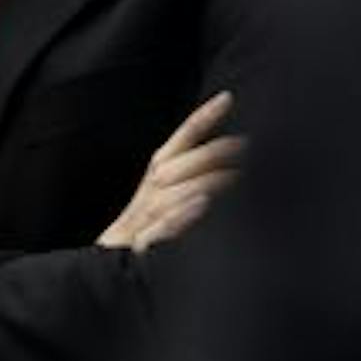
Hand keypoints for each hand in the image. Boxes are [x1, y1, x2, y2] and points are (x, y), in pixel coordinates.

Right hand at [97, 91, 243, 252]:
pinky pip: (160, 228)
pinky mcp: (140, 245)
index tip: (228, 97)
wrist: (110, 263)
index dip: (203, 118)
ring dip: (204, 181)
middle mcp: (151, 191)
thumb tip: (236, 164)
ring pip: (173, 192)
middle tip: (251, 148)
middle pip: (181, 164)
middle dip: (215, 154)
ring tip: (236, 175)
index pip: (182, 139)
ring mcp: (144, 218)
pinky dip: (179, 216)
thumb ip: (192, 176)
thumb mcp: (165, 196)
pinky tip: (201, 205)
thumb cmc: (146, 229)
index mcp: (159, 175)